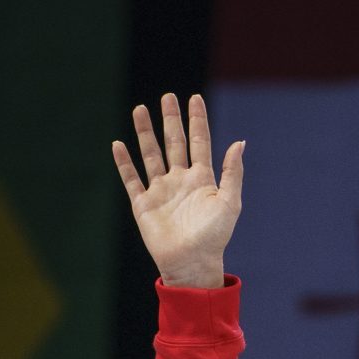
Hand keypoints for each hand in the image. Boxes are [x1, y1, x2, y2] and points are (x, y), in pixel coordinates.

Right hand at [112, 93, 244, 287]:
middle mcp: (180, 181)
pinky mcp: (143, 204)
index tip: (195, 98)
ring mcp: (161, 191)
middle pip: (174, 143)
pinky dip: (124, 162)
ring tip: (139, 109)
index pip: (199, 142)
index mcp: (203, 179)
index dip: (197, 121)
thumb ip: (232, 172)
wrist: (192, 262)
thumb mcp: (230, 202)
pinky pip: (131, 179)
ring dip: (144, 133)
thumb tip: (240, 142)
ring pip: (151, 155)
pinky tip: (118, 144)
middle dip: (170, 120)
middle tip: (167, 96)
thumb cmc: (215, 236)